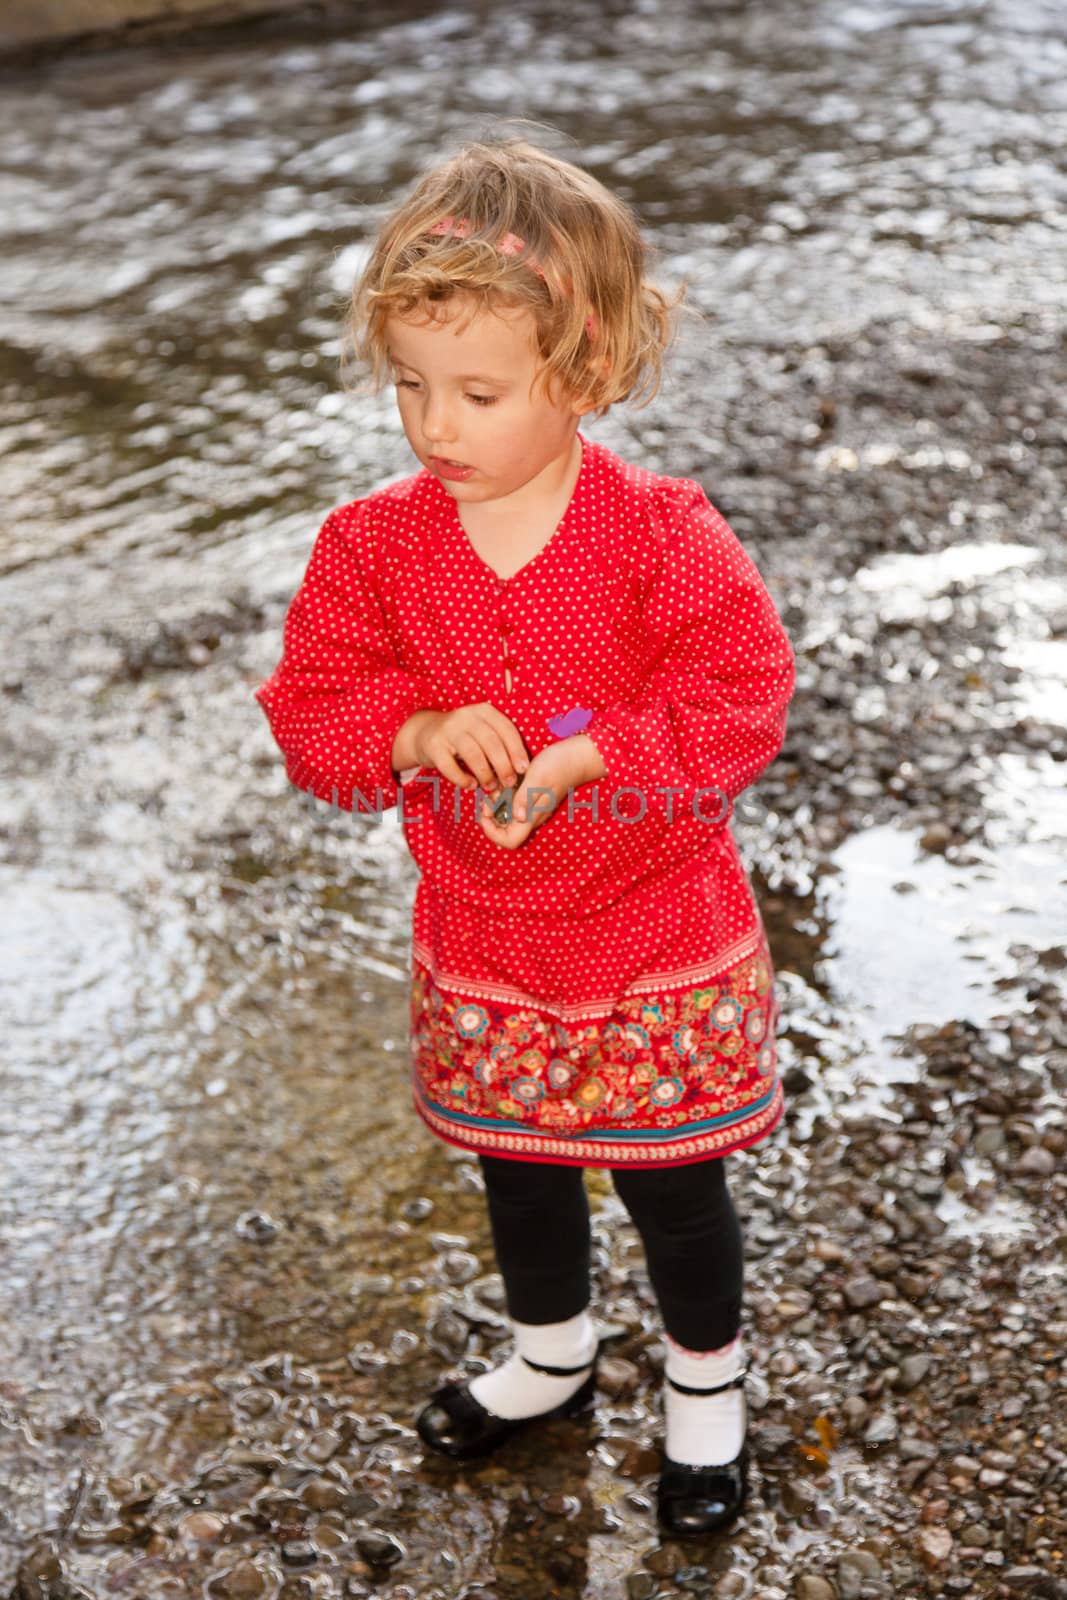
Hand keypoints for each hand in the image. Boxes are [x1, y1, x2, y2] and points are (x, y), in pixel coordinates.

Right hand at [402, 703, 529, 795]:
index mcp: (484, 711)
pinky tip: (471, 785)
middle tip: (509, 782)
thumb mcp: (481, 731)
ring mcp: (448, 729)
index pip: (506, 729)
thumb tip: (521, 769)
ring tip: (491, 787)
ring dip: (485, 774)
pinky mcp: (433, 745)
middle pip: (491, 742)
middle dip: (504, 765)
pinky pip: (450, 766)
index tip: (524, 769)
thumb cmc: (462, 737)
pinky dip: (463, 779)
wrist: (424, 732)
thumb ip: (499, 743)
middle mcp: (466, 716)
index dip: (517, 750)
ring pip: (473, 754)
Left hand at [477, 734, 603, 850]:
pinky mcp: (534, 798)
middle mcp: (533, 816)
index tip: (485, 812)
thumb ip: (525, 797)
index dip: (492, 832)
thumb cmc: (559, 765)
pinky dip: (505, 796)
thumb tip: (516, 817)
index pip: (510, 841)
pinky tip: (506, 781)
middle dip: (491, 816)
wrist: (579, 755)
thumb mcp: (537, 777)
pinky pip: (515, 804)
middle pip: (505, 831)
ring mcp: (534, 808)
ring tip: (497, 785)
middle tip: (488, 796)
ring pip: (509, 817)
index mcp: (533, 816)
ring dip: (498, 804)